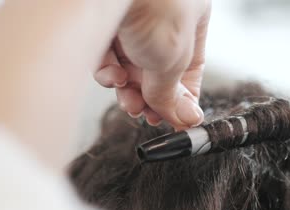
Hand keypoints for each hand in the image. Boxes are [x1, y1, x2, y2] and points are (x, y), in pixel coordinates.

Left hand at [94, 0, 210, 129]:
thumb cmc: (154, 3)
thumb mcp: (173, 60)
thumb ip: (173, 93)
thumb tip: (184, 117)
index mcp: (190, 15)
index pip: (190, 65)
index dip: (183, 95)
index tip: (176, 118)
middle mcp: (160, 14)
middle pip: (156, 67)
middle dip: (152, 96)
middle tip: (149, 115)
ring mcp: (129, 16)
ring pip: (130, 64)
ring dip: (129, 90)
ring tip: (131, 102)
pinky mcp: (99, 21)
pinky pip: (105, 55)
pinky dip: (108, 72)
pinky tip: (113, 76)